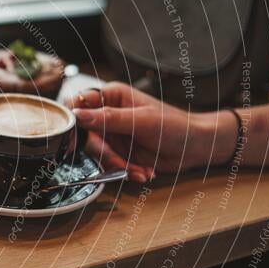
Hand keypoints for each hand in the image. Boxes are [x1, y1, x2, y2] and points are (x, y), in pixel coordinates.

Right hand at [67, 82, 237, 181]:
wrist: (196, 147)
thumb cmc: (175, 125)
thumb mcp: (141, 120)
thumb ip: (108, 118)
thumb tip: (78, 114)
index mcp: (112, 96)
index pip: (78, 102)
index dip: (73, 119)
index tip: (76, 136)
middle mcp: (107, 114)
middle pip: (85, 134)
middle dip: (102, 152)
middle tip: (117, 160)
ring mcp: (112, 134)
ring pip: (96, 153)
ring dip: (116, 164)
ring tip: (137, 168)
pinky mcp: (117, 152)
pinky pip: (109, 164)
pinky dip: (124, 170)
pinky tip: (143, 171)